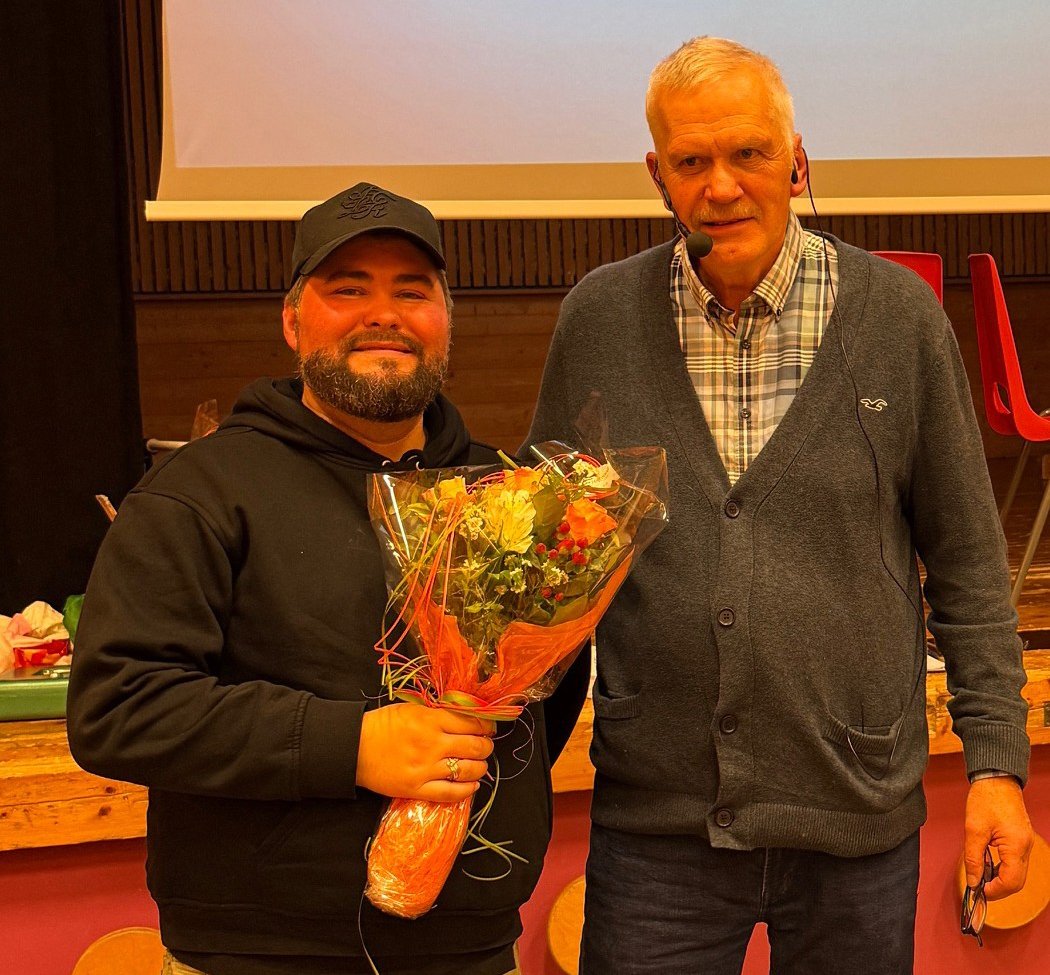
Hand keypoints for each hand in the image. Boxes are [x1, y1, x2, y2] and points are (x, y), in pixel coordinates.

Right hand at [356, 703, 494, 802]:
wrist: (354, 748)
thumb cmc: (382, 725)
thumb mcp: (412, 708)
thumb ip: (438, 713)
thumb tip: (466, 716)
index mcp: (430, 719)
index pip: (472, 721)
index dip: (486, 725)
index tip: (488, 727)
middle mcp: (432, 744)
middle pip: (475, 746)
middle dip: (486, 746)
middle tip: (485, 745)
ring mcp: (426, 769)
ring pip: (468, 770)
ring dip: (481, 767)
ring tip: (480, 764)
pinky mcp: (417, 789)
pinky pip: (451, 793)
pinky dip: (467, 789)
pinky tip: (472, 784)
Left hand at [964, 776, 1033, 899]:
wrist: (996, 779)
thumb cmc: (986, 799)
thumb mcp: (973, 830)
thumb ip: (973, 858)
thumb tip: (973, 881)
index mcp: (1016, 846)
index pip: (1012, 882)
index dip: (995, 891)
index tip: (979, 891)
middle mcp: (1026, 847)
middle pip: (1017, 881)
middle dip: (998, 888)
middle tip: (978, 886)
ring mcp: (1025, 843)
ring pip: (1017, 872)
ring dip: (1000, 878)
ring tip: (980, 875)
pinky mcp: (1021, 839)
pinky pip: (1015, 861)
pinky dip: (1003, 867)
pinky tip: (988, 864)